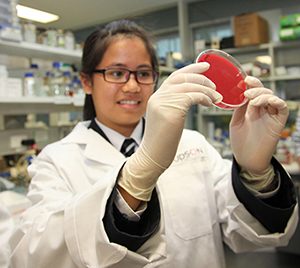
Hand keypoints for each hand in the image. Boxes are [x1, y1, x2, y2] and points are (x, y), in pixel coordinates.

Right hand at [118, 62, 221, 200]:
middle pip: (183, 78)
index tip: (205, 65)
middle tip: (215, 84)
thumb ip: (175, 105)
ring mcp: (163, 102)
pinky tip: (210, 104)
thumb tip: (193, 97)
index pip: (175, 77)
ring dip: (207, 90)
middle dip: (202, 77)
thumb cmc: (162, 141)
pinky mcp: (171, 110)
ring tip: (216, 97)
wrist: (153, 156)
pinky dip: (205, 98)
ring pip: (190, 86)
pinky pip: (193, 96)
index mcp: (156, 97)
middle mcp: (158, 97)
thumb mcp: (167, 118)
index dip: (191, 68)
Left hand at [230, 76, 288, 172]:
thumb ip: (240, 108)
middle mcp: (262, 111)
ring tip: (252, 100)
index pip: (255, 92)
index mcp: (252, 110)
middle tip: (246, 91)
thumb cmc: (240, 143)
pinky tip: (266, 102)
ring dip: (263, 95)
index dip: (252, 84)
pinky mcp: (278, 123)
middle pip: (264, 92)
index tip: (245, 80)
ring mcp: (270, 117)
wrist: (246, 160)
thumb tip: (241, 94)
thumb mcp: (236, 122)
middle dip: (256, 88)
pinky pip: (282, 108)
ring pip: (273, 97)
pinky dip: (276, 101)